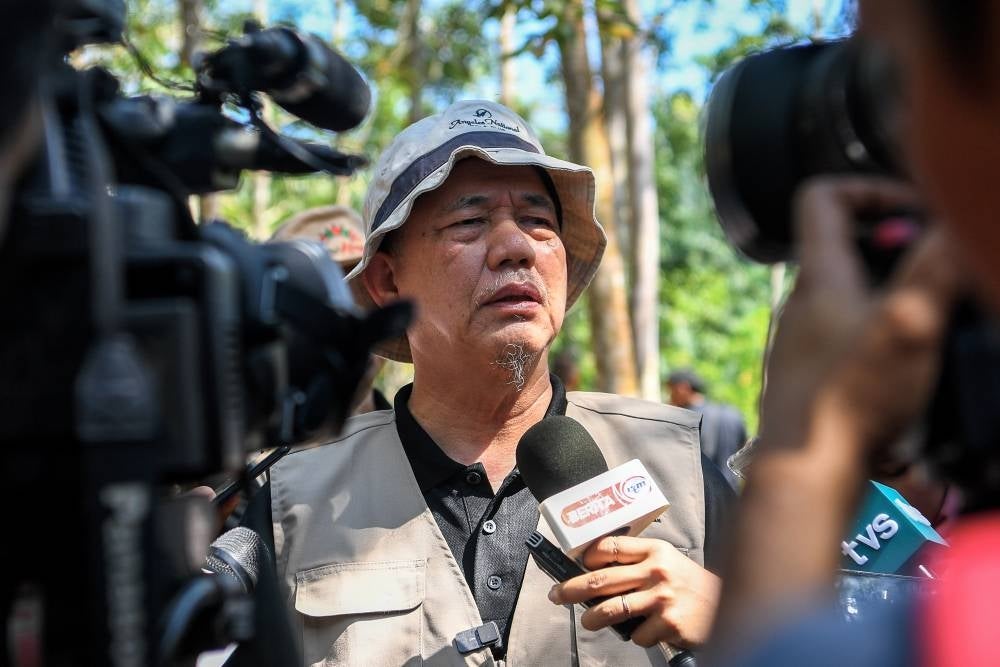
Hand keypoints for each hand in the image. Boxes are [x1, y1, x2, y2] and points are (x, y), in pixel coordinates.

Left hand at [546, 535, 720, 647]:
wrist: (727, 606)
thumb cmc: (689, 583)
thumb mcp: (667, 561)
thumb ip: (639, 562)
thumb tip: (599, 570)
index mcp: (654, 550)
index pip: (610, 547)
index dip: (588, 557)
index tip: (577, 564)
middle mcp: (656, 571)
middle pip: (601, 580)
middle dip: (572, 589)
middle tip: (557, 595)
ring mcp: (661, 598)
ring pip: (611, 610)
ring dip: (593, 618)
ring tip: (588, 621)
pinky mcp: (668, 623)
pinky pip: (637, 635)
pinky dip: (636, 637)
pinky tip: (646, 632)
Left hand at [710, 177, 964, 646]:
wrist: (806, 470)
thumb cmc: (848, 399)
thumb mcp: (908, 321)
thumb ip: (936, 266)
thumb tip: (955, 221)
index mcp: (819, 275)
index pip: (822, 196)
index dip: (870, 188)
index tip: (915, 211)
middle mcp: (803, 300)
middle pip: (845, 244)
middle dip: (899, 247)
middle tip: (940, 270)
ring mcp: (804, 338)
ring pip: (852, 290)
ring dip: (895, 291)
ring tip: (936, 314)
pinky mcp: (813, 373)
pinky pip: (849, 331)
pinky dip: (883, 329)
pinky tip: (912, 358)